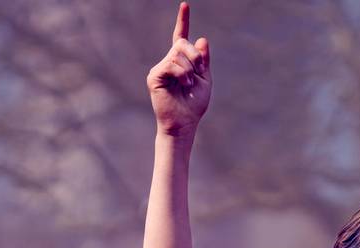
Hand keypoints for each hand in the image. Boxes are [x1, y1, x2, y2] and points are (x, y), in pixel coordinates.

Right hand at [147, 3, 211, 137]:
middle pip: (182, 44)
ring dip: (190, 70)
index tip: (185, 5)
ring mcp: (160, 68)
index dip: (183, 21)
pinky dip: (182, 74)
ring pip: (178, 55)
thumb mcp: (205, 80)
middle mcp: (168, 62)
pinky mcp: (155, 76)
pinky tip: (183, 85)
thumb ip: (203, 61)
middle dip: (195, 56)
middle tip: (199, 72)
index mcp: (181, 62)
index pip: (181, 37)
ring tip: (188, 85)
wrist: (185, 123)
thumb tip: (201, 38)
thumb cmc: (194, 105)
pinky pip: (171, 65)